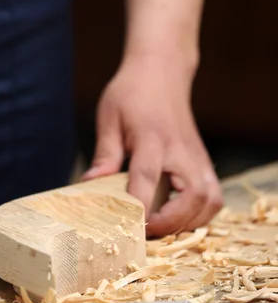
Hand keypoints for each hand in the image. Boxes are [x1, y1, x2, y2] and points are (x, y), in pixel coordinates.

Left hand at [82, 52, 222, 236]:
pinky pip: (213, 195)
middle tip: (146, 231)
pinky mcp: (203, 160)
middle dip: (172, 222)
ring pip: (210, 200)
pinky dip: (201, 214)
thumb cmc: (131, 92)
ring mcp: (197, 155)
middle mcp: (180, 149)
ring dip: (190, 223)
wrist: (162, 71)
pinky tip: (179, 217)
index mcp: (152, 137)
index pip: (147, 177)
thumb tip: (89, 185)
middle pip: (192, 195)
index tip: (127, 227)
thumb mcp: (110, 117)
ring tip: (163, 228)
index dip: (138, 206)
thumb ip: (105, 154)